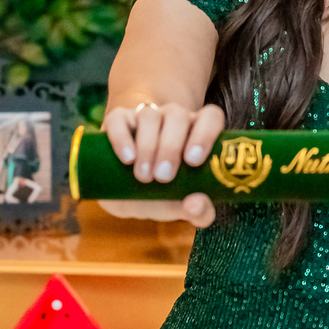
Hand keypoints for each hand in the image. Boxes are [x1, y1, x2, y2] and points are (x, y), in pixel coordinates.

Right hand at [101, 100, 224, 227]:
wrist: (126, 191)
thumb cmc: (162, 195)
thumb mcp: (181, 206)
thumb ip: (198, 212)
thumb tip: (196, 204)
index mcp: (197, 132)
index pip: (211, 117)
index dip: (205, 133)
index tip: (194, 161)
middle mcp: (173, 119)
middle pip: (177, 116)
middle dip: (171, 147)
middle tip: (163, 177)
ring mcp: (145, 117)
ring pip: (150, 116)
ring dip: (148, 146)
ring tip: (143, 176)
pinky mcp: (118, 121)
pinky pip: (119, 119)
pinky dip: (122, 138)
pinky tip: (127, 158)